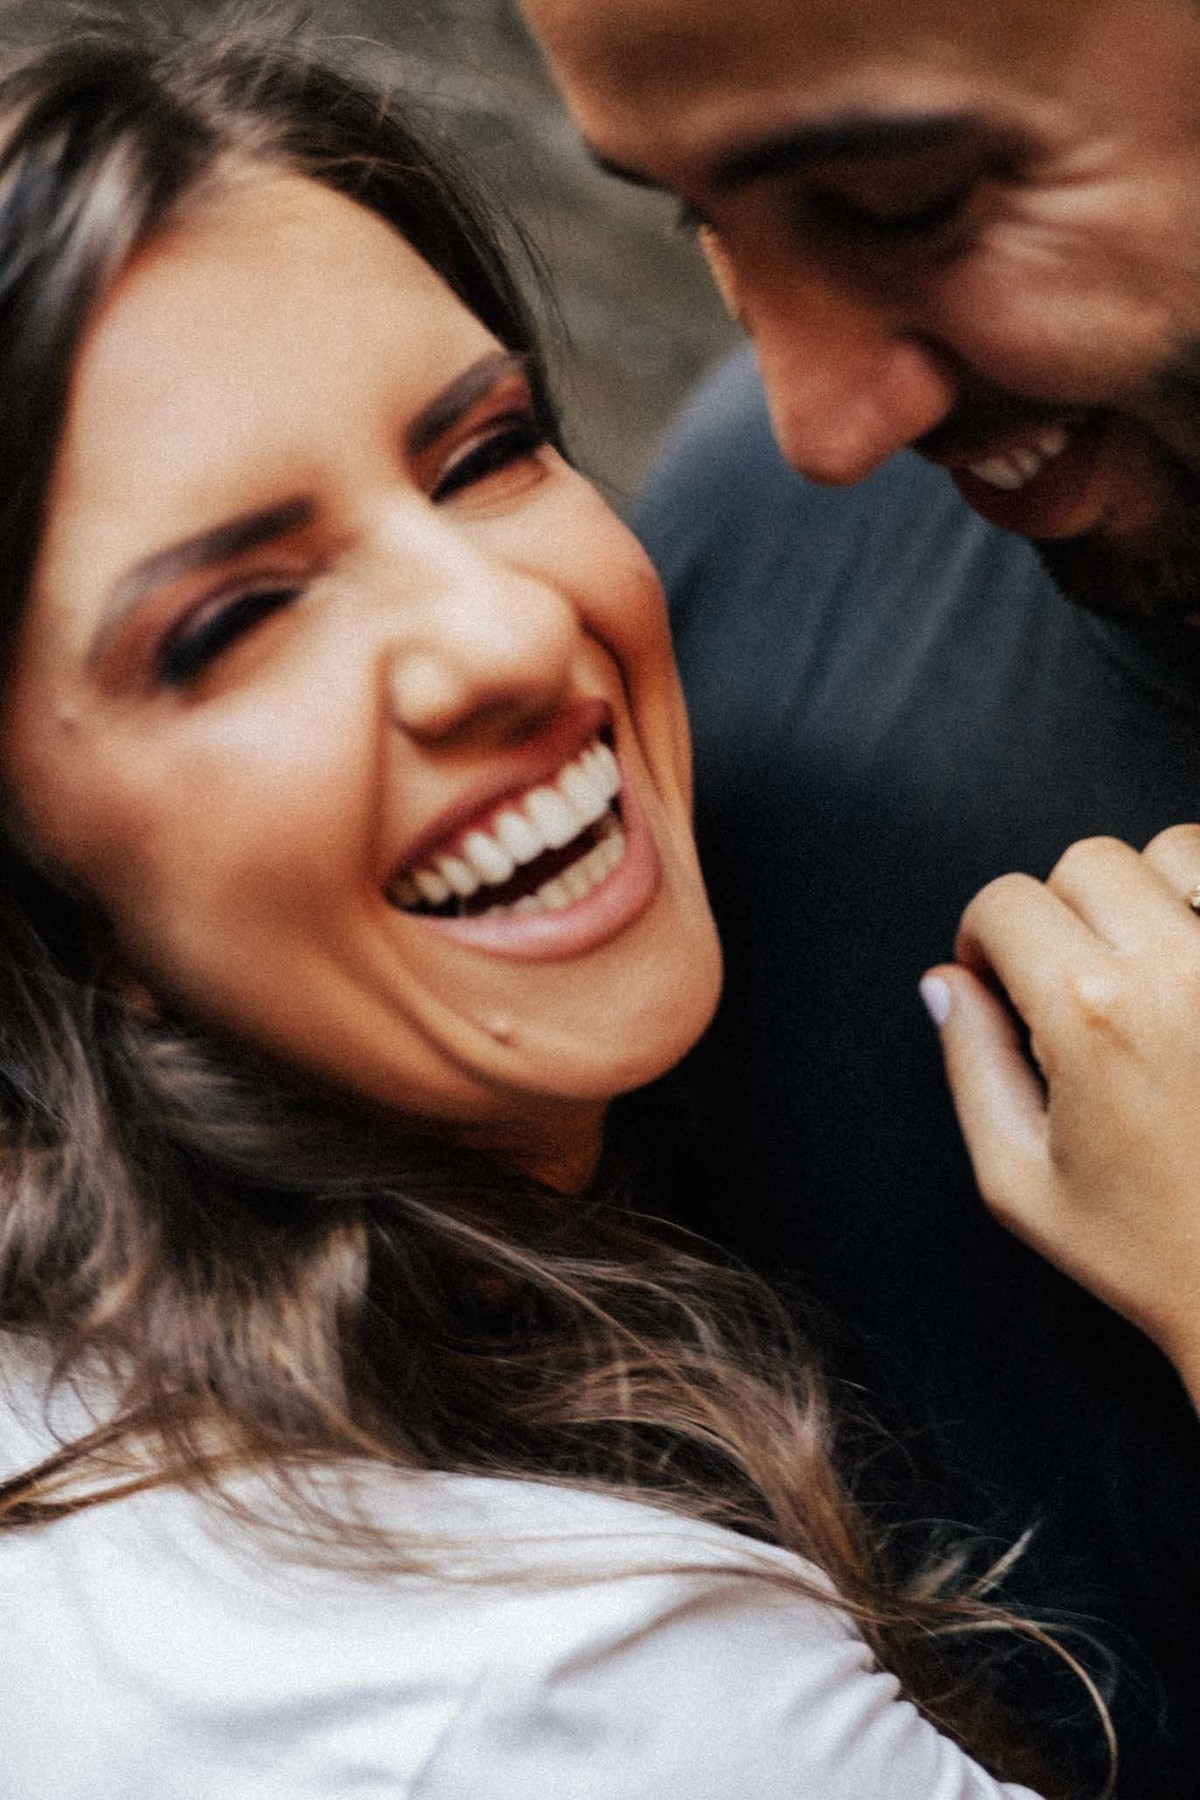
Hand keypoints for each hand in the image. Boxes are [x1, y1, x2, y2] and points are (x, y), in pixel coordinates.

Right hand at [922, 826, 1199, 1401]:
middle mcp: (1178, 968)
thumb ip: (971, 1064)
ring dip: (1144, 892)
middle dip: (1057, 911)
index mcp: (1091, 1012)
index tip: (997, 981)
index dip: (981, 940)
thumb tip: (946, 982)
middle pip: (1086, 862)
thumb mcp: (1020, 1178)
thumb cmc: (1149, 1247)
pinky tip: (1193, 963)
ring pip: (1175, 850)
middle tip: (1067, 982)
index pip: (1005, 901)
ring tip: (1144, 963)